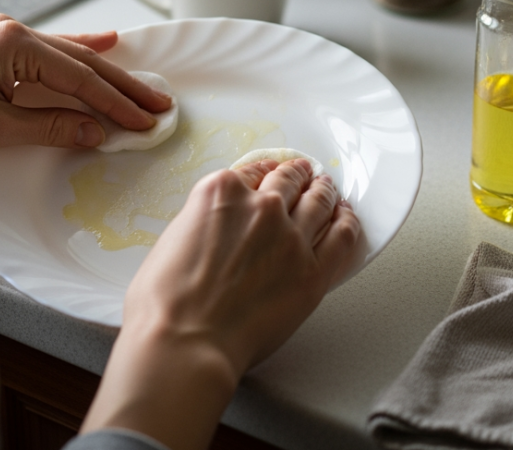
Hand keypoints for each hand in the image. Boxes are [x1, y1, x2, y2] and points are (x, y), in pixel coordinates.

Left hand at [0, 14, 171, 154]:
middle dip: (122, 86)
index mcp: (12, 44)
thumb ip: (49, 127)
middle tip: (159, 105)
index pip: (80, 77)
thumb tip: (94, 132)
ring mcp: (3, 36)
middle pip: (81, 61)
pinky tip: (104, 43)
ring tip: (143, 85)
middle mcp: (11, 32)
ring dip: (106, 72)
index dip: (116, 102)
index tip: (145, 120)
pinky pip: (49, 50)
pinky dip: (78, 52)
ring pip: (69, 55)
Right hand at [81, 159, 361, 449]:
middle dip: (298, 176)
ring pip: (319, 202)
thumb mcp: (171, 241)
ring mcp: (291, 236)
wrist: (186, 342)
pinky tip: (346, 218)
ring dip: (325, 193)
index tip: (272, 172)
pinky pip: (342, 237)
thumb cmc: (165, 304)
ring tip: (328, 190)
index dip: (266, 170)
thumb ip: (202, 224)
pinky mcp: (314, 270)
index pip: (253, 171)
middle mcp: (260, 206)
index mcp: (220, 192)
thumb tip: (214, 233)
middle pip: (289, 181)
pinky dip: (347, 223)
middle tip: (304, 174)